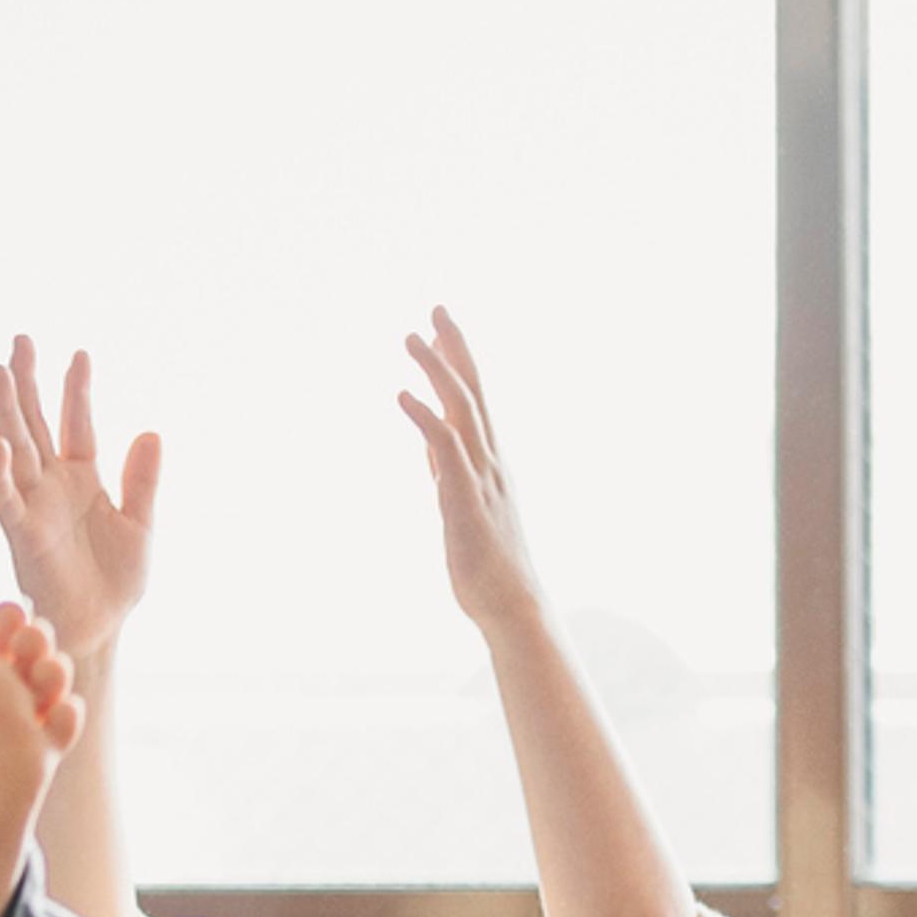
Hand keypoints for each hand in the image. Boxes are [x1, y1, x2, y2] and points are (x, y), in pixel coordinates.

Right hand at [0, 341, 159, 655]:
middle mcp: (51, 483)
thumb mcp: (141, 525)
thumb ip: (143, 481)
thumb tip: (151, 431)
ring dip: (5, 411)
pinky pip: (4, 496)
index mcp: (81, 477)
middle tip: (21, 338)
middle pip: (34, 422)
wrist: (101, 625)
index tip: (80, 353)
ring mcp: (33, 503)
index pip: (76, 422)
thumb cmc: (116, 579)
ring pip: (13, 447)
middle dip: (28, 382)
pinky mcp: (22, 531)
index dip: (77, 389)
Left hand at [397, 307, 544, 636]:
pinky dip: (425, 420)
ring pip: (461, 414)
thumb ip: (448, 470)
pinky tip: (402, 396)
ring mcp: (481, 482)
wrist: (513, 608)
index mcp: (491, 464)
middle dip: (456, 350)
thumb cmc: (490, 564)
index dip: (460, 360)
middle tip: (437, 308)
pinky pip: (445, 453)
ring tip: (412, 338)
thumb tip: (432, 445)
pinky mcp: (465, 504)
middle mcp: (490, 464)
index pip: (476, 400)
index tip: (442, 325)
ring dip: (437, 373)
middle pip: (473, 395)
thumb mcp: (463, 504)